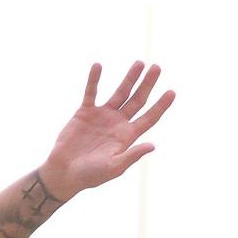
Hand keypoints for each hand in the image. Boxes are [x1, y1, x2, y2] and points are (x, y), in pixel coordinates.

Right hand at [39, 61, 174, 200]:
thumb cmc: (91, 175)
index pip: (149, 118)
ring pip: (120, 92)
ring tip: (140, 62)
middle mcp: (118, 124)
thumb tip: (152, 146)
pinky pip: (91, 92)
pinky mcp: (85, 112)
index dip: (161, 106)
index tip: (172, 91)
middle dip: (147, 84)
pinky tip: (98, 66)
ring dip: (129, 78)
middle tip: (157, 67)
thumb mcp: (114, 167)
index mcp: (127, 137)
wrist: (65, 172)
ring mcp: (102, 116)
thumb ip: (132, 155)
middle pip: (137, 100)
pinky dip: (94, 80)